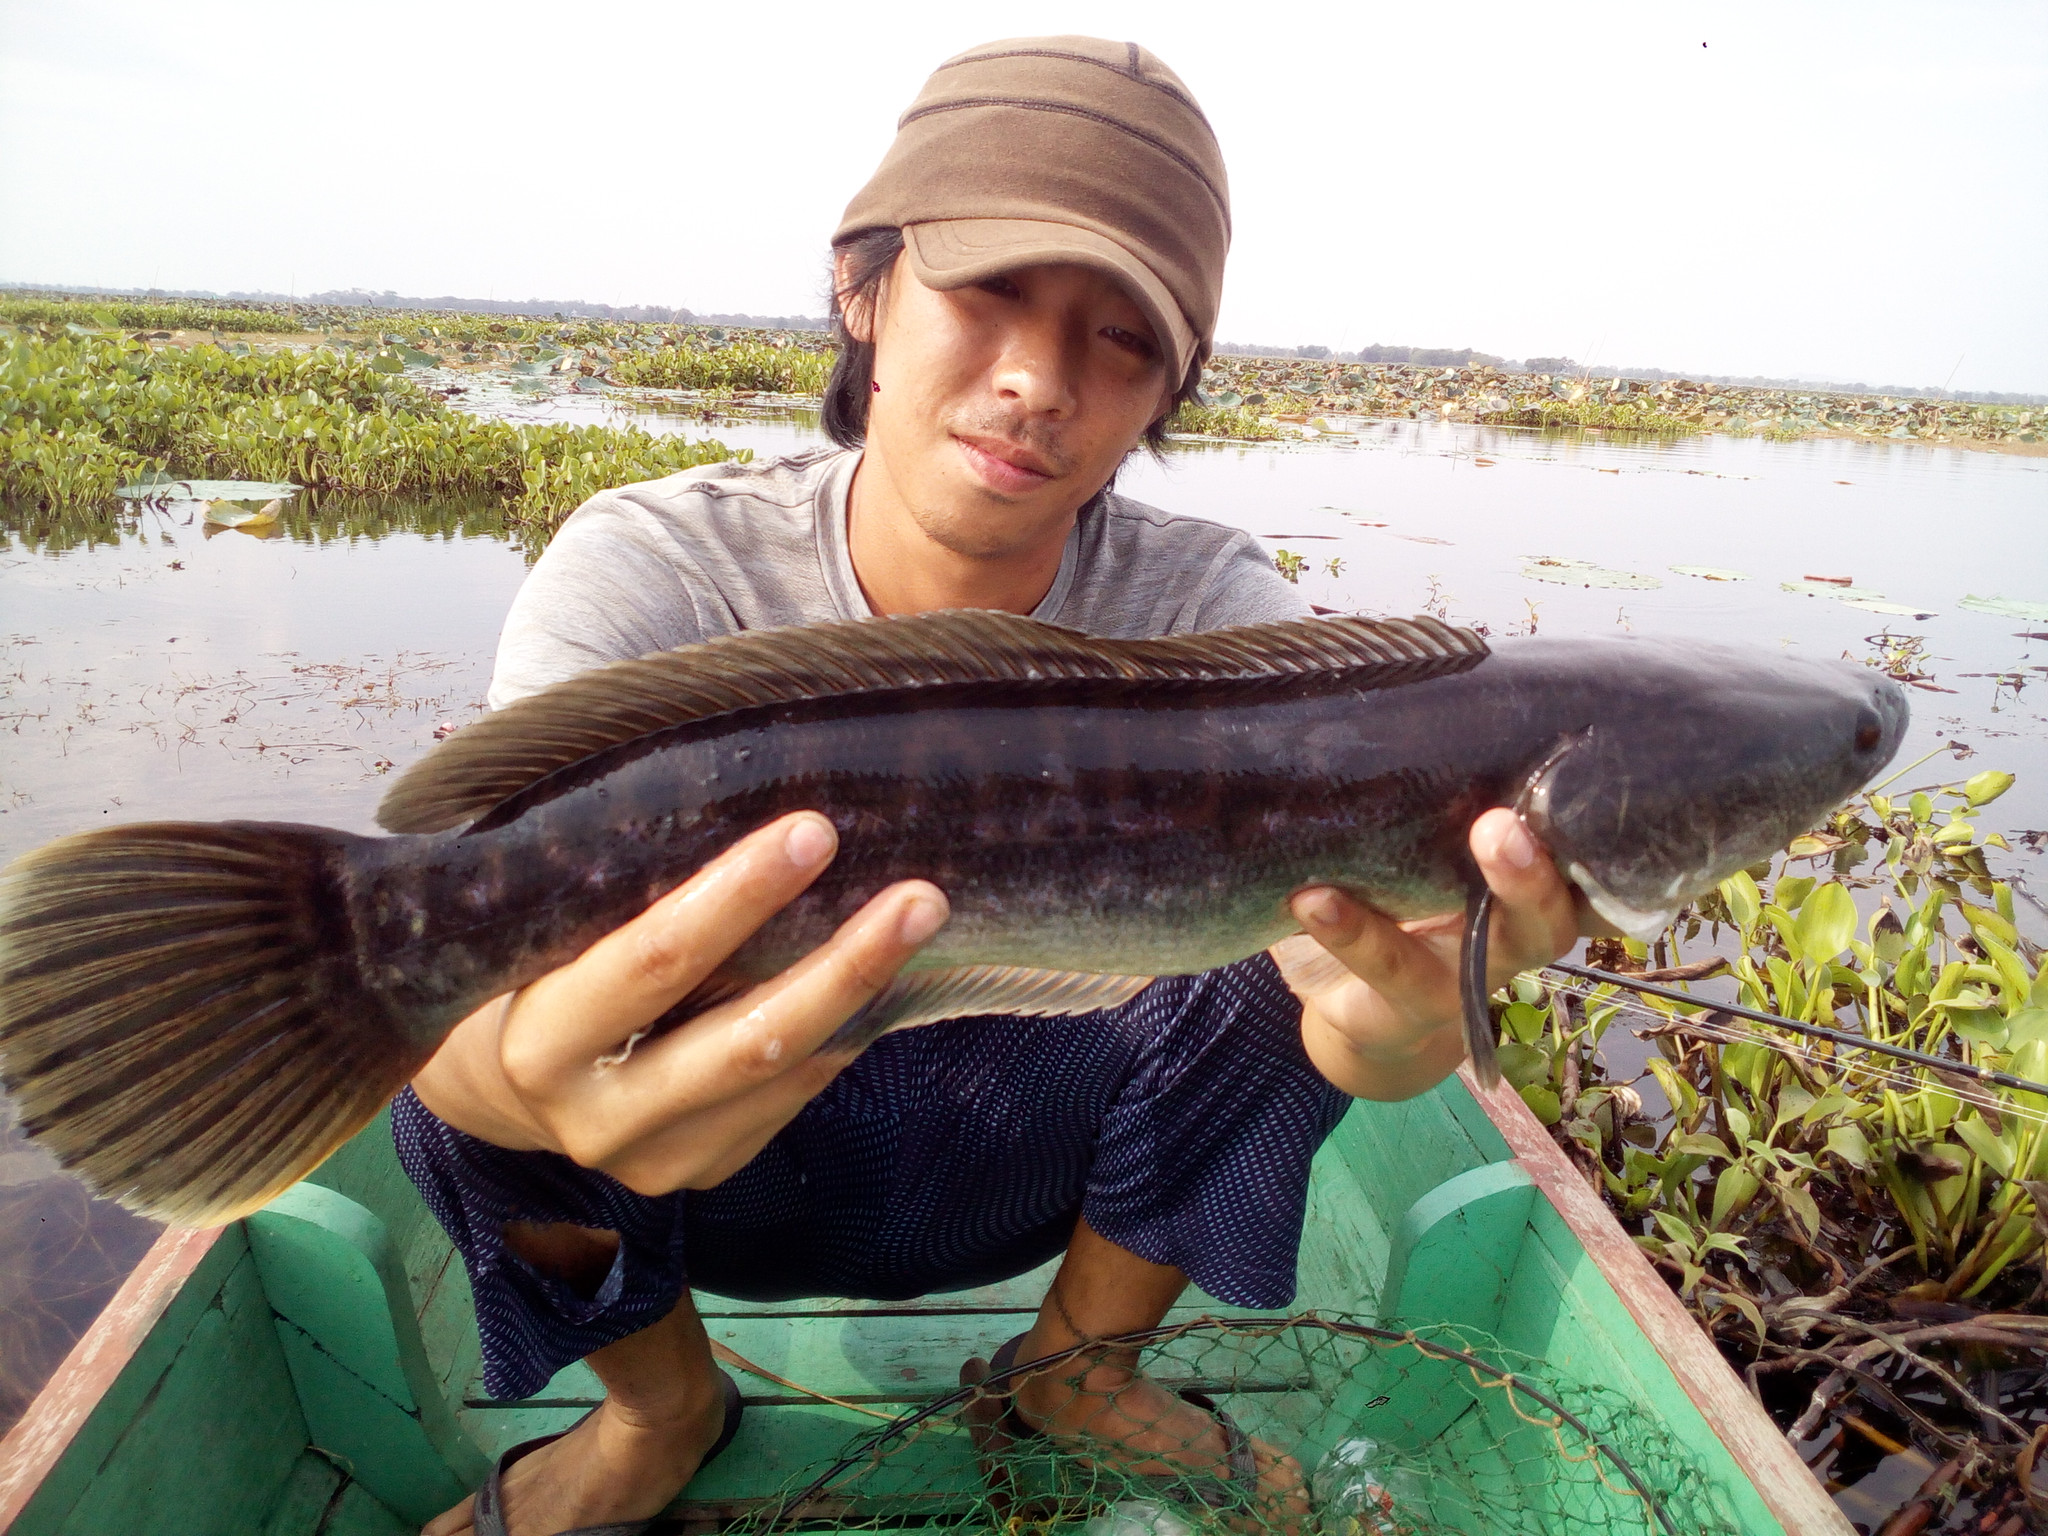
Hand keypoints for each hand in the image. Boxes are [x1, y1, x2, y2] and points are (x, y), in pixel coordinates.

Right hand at [410, 811, 948, 1193]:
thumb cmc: (523, 971)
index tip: (813, 830)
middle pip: (746, 1042)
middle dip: (844, 965)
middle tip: (919, 895)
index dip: (737, 896)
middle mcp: (599, 1119)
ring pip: (785, 1075)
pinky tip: (886, 976)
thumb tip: (753, 803)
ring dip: (864, 995)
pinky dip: (844, 1032)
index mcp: (540, 1045)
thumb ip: (617, 896)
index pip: (654, 961)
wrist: (496, 1089)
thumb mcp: (540, 933)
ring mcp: (657, 1160)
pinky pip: (793, 1097)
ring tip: (922, 921)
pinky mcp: (705, 1172)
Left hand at [1273, 808, 1598, 1099]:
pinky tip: (1313, 896)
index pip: (1595, 872)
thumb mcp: (1437, 844)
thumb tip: (1427, 675)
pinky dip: (1348, 930)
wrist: (1367, 1011)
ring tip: (1431, 858)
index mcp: (1537, 893)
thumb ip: (1446, 788)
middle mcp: (1517, 939)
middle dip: (1532, 873)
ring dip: (1451, 908)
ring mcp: (1468, 978)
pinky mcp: (1408, 1003)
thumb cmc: (1413, 901)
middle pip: (1552, 916)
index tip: (1593, 789)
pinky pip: (1386, 968)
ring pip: (1482, 951)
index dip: (1607, 843)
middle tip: (1501, 824)